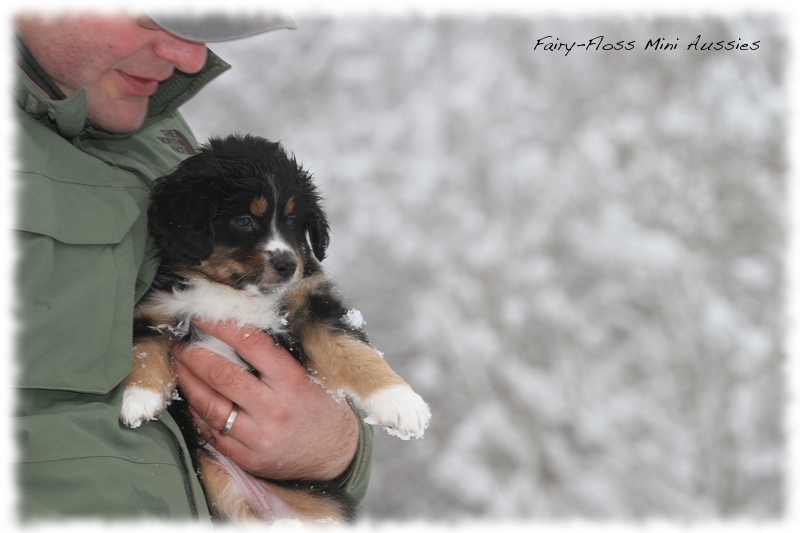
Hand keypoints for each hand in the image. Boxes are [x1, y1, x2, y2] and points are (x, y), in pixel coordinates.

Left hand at [171, 320, 358, 480]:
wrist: (337, 453)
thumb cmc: (321, 406)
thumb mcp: (307, 375)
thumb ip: (273, 359)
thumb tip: (232, 332)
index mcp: (292, 381)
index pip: (250, 344)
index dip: (221, 326)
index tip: (202, 317)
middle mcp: (274, 409)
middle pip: (222, 376)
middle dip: (193, 355)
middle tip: (179, 343)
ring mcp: (258, 437)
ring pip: (210, 406)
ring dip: (188, 382)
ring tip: (178, 367)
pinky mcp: (248, 458)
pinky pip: (212, 433)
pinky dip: (196, 413)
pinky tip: (190, 398)